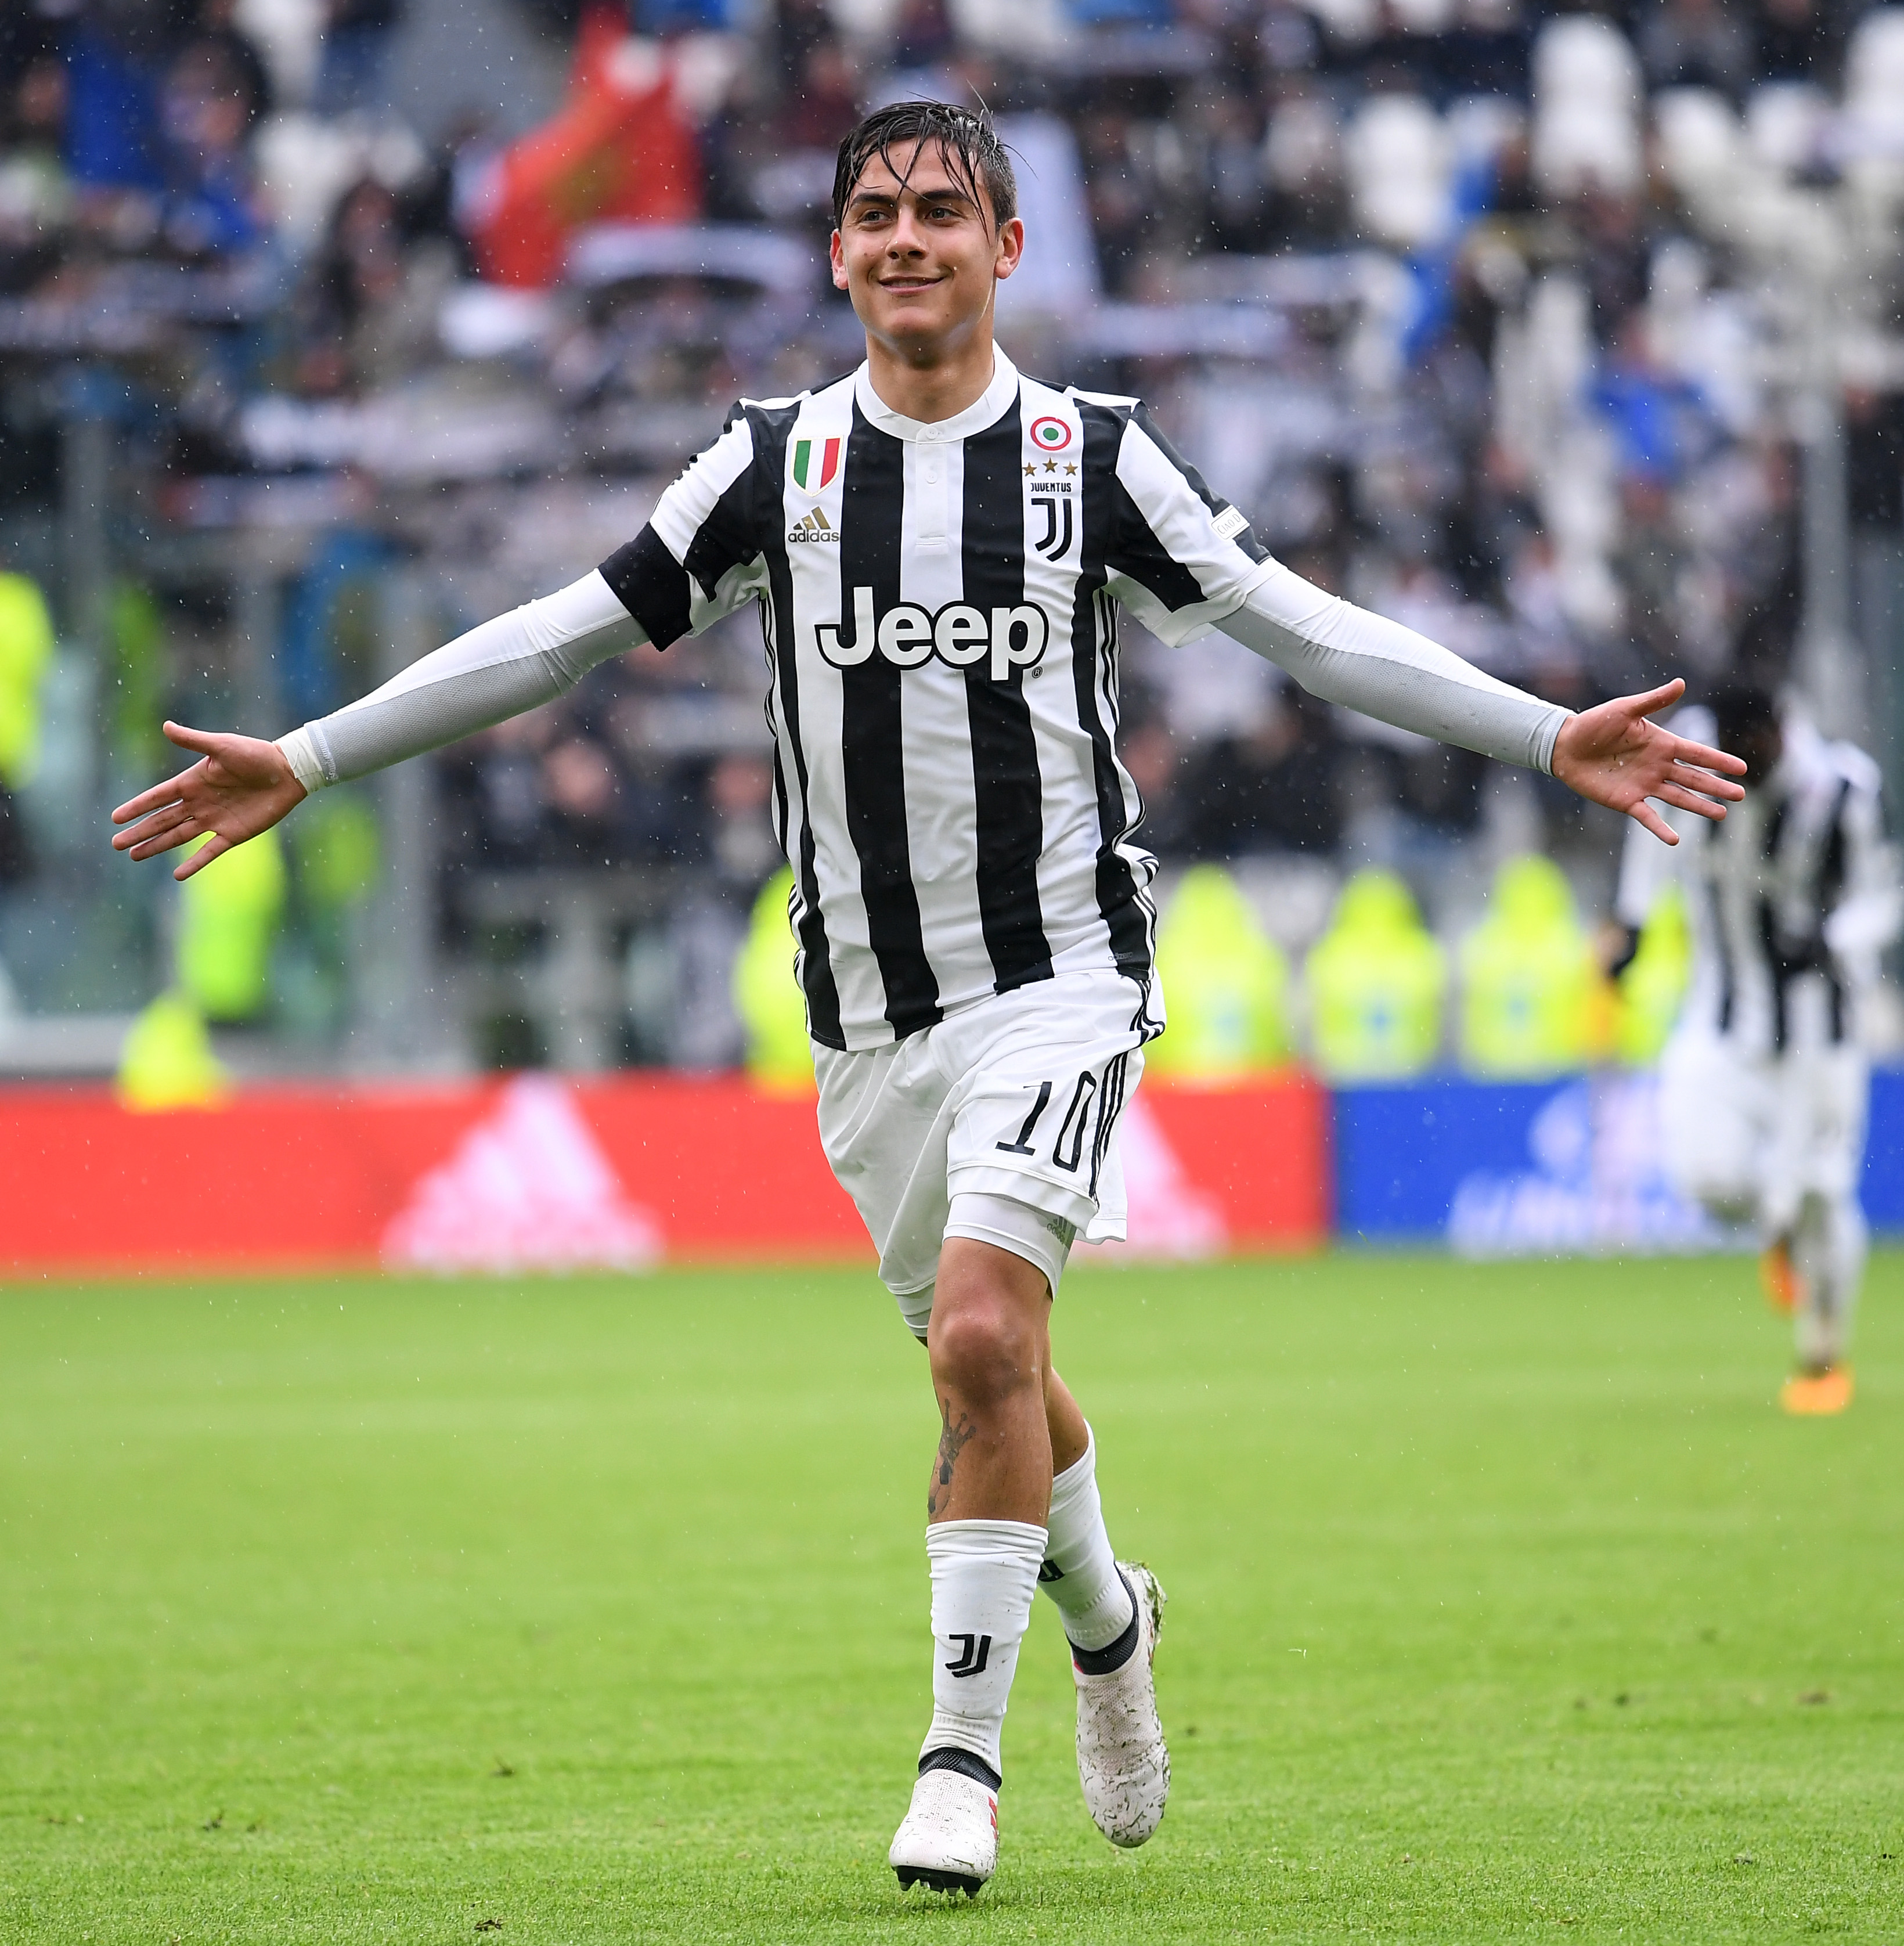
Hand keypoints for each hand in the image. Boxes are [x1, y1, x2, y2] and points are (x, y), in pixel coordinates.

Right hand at [110, 721, 306, 880]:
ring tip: (134, 855)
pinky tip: (178, 874)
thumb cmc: (256, 754)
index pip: (157, 797)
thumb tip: (165, 726)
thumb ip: (194, 741)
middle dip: (139, 832)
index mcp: (193, 782)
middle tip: (116, 844)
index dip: (137, 807)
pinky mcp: (234, 834)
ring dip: (157, 846)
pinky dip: (195, 863)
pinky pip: (209, 851)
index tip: (115, 818)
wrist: (288, 771)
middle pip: (162, 820)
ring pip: (179, 836)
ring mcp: (215, 820)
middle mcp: (199, 803)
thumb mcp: (222, 746)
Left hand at [1550, 679, 1745, 845]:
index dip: (1719, 760)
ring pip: (1679, 797)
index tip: (1742, 768)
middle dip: (1717, 787)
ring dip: (1699, 806)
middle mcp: (1658, 766)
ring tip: (1721, 815)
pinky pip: (1647, 817)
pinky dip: (1660, 829)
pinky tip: (1675, 840)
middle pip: (1694, 778)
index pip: (1697, 753)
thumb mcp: (1625, 709)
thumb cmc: (1594, 724)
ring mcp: (1644, 785)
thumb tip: (1681, 682)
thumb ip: (1653, 701)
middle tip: (1740, 795)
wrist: (1565, 745)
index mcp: (1662, 744)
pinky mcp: (1627, 801)